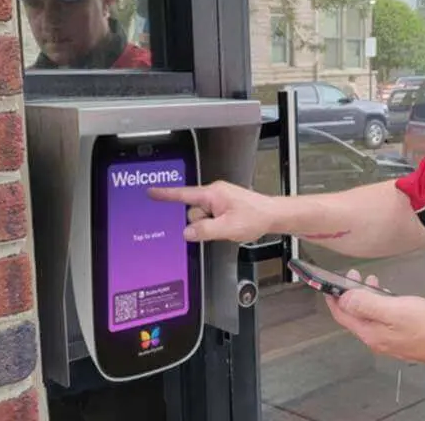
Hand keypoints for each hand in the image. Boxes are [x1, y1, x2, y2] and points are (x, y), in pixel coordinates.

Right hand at [147, 180, 285, 242]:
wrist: (273, 215)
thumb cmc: (255, 217)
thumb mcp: (228, 228)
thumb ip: (205, 230)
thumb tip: (188, 232)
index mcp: (212, 194)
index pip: (183, 194)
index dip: (165, 194)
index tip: (151, 192)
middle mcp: (214, 194)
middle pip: (193, 212)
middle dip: (201, 223)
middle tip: (220, 227)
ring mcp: (219, 199)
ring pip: (202, 217)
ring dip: (211, 225)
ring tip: (229, 226)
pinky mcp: (224, 205)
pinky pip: (210, 217)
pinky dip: (216, 224)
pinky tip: (229, 226)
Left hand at [325, 270, 424, 368]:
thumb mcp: (393, 309)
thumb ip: (366, 304)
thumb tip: (344, 299)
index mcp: (370, 333)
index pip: (343, 316)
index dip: (333, 299)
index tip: (329, 284)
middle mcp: (376, 340)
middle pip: (355, 316)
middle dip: (351, 295)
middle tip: (354, 276)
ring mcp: (389, 341)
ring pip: (369, 317)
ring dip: (366, 298)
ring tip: (371, 282)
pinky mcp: (401, 339)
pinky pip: (381, 320)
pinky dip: (379, 305)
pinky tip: (387, 297)